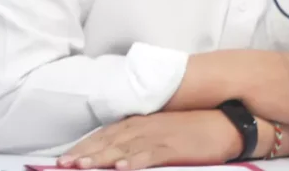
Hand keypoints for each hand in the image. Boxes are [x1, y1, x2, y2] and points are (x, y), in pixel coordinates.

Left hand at [57, 111, 241, 169]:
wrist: (225, 122)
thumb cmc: (193, 127)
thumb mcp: (162, 129)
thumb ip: (139, 137)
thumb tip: (117, 150)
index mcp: (140, 121)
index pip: (105, 134)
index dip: (84, 146)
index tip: (64, 159)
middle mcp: (145, 126)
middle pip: (108, 140)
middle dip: (84, 153)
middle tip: (63, 164)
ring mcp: (158, 136)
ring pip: (123, 148)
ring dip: (101, 157)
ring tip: (82, 166)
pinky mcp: (173, 147)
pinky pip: (149, 155)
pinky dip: (134, 161)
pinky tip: (121, 168)